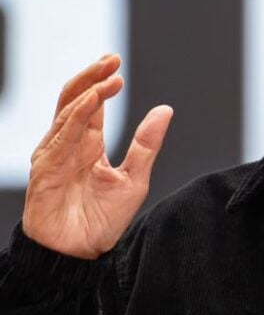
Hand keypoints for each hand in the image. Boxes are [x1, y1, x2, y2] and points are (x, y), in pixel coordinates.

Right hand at [22, 54, 172, 259]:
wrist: (80, 255)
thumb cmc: (103, 220)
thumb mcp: (134, 178)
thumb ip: (147, 144)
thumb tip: (165, 109)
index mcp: (88, 144)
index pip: (92, 104)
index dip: (102, 82)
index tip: (117, 65)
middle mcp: (69, 145)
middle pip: (74, 99)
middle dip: (91, 77)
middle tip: (111, 59)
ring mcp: (54, 155)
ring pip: (66, 113)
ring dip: (87, 93)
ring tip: (108, 78)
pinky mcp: (46, 170)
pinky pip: (60, 139)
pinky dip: (74, 119)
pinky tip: (90, 104)